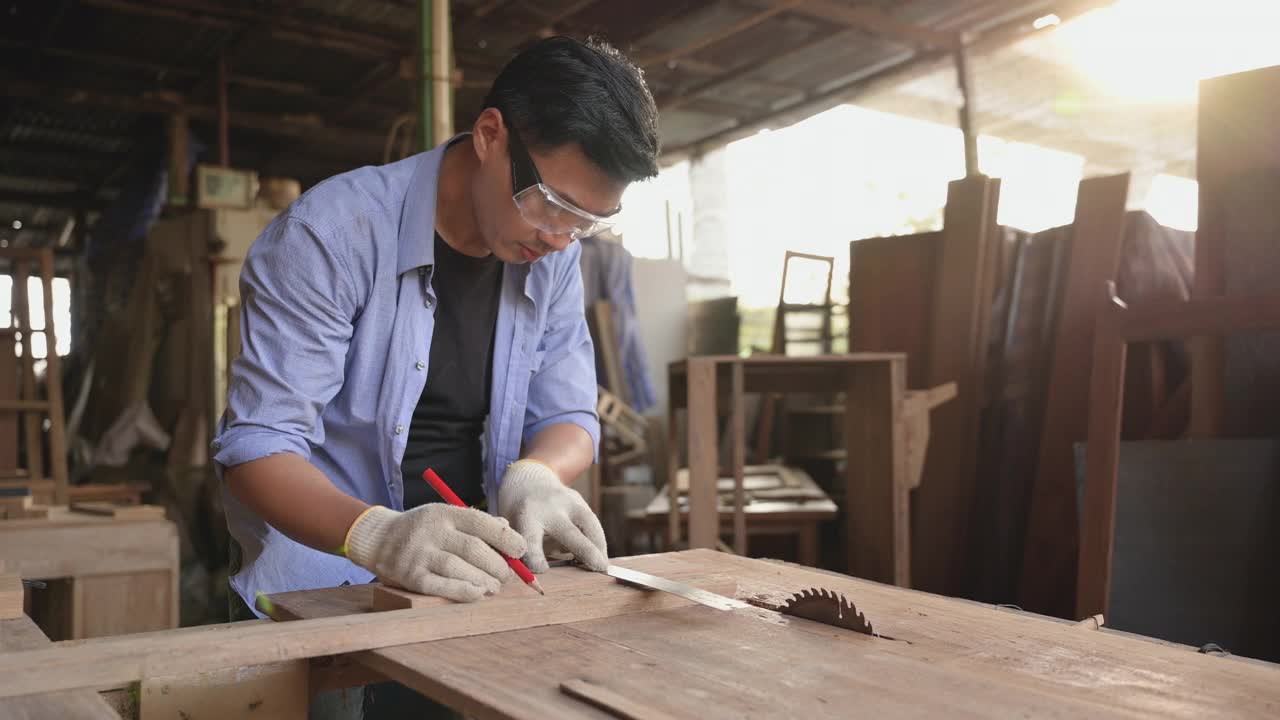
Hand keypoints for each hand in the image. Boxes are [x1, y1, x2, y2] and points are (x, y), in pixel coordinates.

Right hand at [345, 504, 526, 601]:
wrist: (378, 539)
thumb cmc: (423, 529)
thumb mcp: (447, 517)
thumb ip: (477, 523)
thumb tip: (508, 531)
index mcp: (445, 513)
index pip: (481, 523)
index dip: (506, 538)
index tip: (520, 551)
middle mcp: (432, 531)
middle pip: (473, 549)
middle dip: (497, 565)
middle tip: (507, 576)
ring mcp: (419, 554)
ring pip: (458, 568)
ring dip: (483, 581)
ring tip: (494, 587)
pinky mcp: (410, 576)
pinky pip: (440, 586)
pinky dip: (462, 591)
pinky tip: (477, 594)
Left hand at [497, 459, 607, 572]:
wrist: (528, 482)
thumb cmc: (519, 516)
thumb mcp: (514, 529)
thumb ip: (527, 550)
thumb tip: (547, 577)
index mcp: (526, 516)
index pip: (530, 538)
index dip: (535, 556)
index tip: (542, 570)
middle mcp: (548, 507)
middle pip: (568, 531)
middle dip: (585, 550)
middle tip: (598, 568)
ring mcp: (567, 500)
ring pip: (588, 523)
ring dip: (599, 546)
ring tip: (602, 566)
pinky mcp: (579, 500)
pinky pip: (592, 522)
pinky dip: (598, 540)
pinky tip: (600, 555)